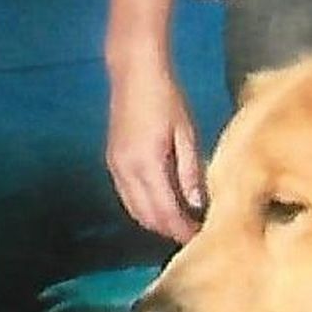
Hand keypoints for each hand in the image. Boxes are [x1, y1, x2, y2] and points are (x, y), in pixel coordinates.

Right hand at [106, 55, 204, 243]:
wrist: (134, 72)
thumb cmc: (166, 99)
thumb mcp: (187, 134)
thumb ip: (190, 171)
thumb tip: (197, 204)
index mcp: (146, 164)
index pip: (165, 211)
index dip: (182, 229)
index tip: (199, 239)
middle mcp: (125, 169)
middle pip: (147, 216)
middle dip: (169, 230)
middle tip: (192, 235)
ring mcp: (115, 165)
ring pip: (134, 209)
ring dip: (156, 221)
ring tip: (180, 224)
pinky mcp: (112, 160)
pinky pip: (127, 195)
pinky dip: (144, 207)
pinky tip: (162, 206)